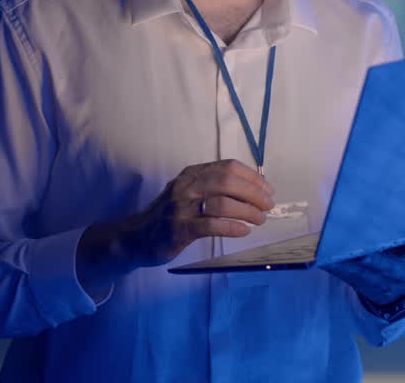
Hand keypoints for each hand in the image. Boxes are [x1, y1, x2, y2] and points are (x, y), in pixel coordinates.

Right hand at [77, 160, 273, 296]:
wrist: (136, 237)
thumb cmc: (170, 215)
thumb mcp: (189, 192)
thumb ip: (214, 187)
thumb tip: (253, 189)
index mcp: (192, 173)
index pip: (228, 167)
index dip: (252, 177)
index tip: (268, 189)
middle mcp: (186, 186)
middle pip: (228, 182)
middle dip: (254, 193)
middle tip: (268, 206)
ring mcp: (181, 207)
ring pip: (222, 203)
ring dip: (247, 211)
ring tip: (260, 219)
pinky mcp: (179, 229)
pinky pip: (211, 225)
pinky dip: (232, 227)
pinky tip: (243, 230)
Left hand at [324, 223, 404, 306]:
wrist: (388, 292)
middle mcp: (392, 268)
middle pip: (384, 258)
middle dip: (377, 250)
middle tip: (370, 238)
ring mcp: (366, 272)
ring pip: (356, 262)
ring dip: (346, 252)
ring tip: (338, 236)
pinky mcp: (344, 271)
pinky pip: (335, 262)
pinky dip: (327, 254)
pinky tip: (320, 242)